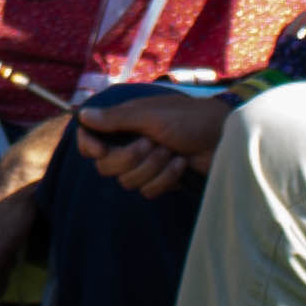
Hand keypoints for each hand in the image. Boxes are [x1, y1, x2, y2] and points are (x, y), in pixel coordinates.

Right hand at [75, 84, 231, 197]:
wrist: (223, 137)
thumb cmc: (189, 119)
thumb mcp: (151, 116)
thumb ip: (116, 119)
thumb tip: (82, 114)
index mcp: (124, 124)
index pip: (90, 140)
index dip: (89, 146)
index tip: (99, 149)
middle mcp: (129, 144)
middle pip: (106, 166)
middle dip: (130, 158)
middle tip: (152, 143)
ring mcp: (145, 164)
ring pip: (128, 181)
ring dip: (152, 167)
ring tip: (172, 152)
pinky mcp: (160, 180)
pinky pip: (147, 191)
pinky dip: (165, 179)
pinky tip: (181, 164)